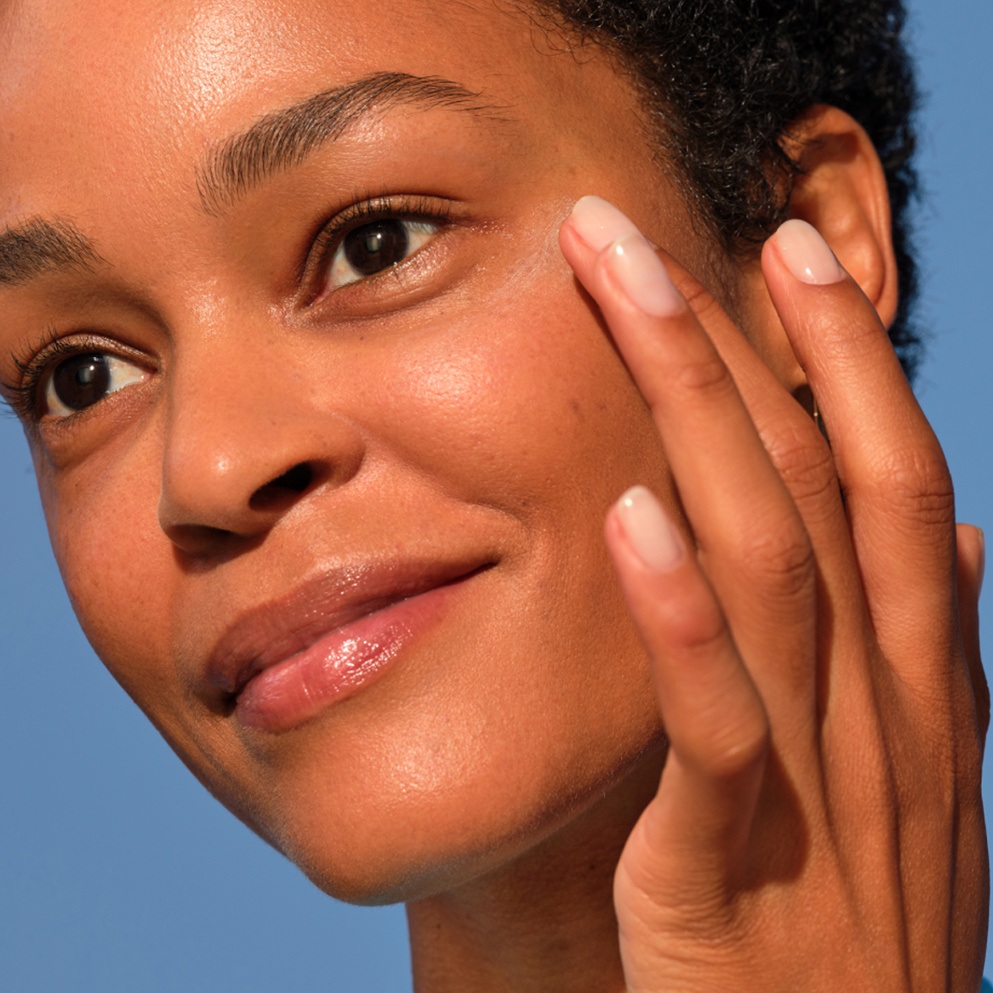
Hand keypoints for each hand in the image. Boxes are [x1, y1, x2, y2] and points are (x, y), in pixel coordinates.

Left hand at [559, 196, 988, 990]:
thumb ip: (923, 662)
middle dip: (756, 348)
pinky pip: (717, 728)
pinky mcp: (731, 876)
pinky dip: (682, 620)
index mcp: (920, 695)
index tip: (787, 256)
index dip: (848, 365)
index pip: (895, 487)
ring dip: (704, 421)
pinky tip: (630, 517)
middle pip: (832, 492)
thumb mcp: (911, 792)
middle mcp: (889, 723)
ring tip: (634, 298)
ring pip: (774, 572)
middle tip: (671, 227)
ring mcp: (824, 797)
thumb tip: (966, 541)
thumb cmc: (851, 943)